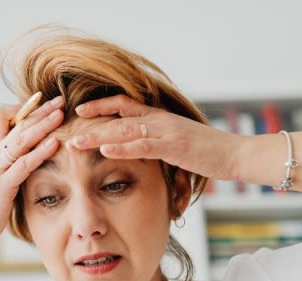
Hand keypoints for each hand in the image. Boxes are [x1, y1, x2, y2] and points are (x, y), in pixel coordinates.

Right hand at [0, 94, 64, 246]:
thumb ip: (12, 159)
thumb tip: (31, 148)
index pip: (5, 117)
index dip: (24, 108)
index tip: (44, 101)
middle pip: (18, 125)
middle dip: (40, 111)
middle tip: (60, 99)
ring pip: (21, 140)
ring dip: (42, 125)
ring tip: (60, 114)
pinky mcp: (3, 185)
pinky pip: (24, 164)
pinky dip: (39, 152)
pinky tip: (54, 143)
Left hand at [69, 95, 242, 181]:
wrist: (236, 154)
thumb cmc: (208, 152)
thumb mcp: (177, 144)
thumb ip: (157, 142)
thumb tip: (138, 148)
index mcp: (159, 118)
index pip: (123, 105)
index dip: (100, 106)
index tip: (79, 110)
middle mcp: (159, 120)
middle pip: (117, 116)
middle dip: (89, 122)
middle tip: (65, 129)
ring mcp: (166, 132)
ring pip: (124, 130)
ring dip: (97, 136)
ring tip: (75, 142)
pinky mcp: (174, 146)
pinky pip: (144, 145)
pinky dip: (123, 147)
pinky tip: (105, 150)